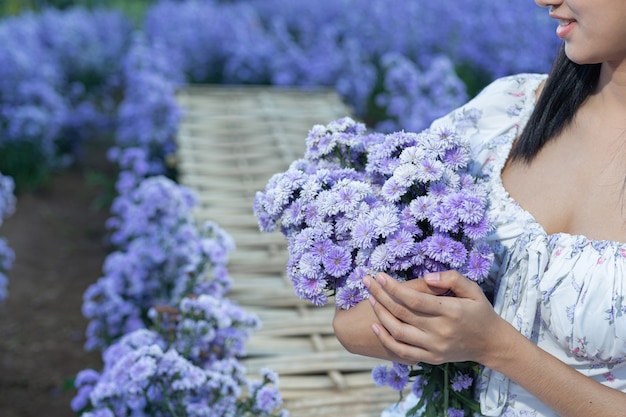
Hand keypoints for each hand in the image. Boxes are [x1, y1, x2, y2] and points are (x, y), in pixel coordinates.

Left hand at [363, 271, 503, 365]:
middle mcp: (440, 331)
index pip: (414, 299)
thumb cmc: (480, 311)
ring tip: (370, 299)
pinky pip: (402, 351)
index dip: (393, 287)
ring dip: (380, 315)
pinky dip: (386, 339)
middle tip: (367, 282)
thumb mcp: (473, 289)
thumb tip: (427, 277)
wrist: (490, 343)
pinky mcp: (430, 358)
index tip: (380, 276)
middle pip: (401, 313)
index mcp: (451, 312)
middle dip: (380, 295)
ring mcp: (434, 347)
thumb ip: (451, 279)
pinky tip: (376, 325)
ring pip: (398, 331)